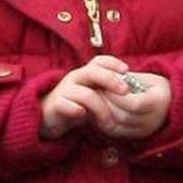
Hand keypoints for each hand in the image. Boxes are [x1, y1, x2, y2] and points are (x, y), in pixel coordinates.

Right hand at [39, 56, 170, 142]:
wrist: (48, 115)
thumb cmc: (75, 103)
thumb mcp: (93, 93)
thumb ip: (107, 90)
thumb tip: (134, 91)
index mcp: (85, 73)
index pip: (99, 61)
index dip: (113, 63)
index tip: (127, 70)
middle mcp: (75, 78)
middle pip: (93, 72)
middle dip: (111, 80)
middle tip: (125, 91)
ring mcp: (65, 91)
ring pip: (84, 93)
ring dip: (100, 107)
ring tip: (108, 121)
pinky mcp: (56, 105)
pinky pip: (65, 104)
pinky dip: (75, 108)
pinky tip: (83, 114)